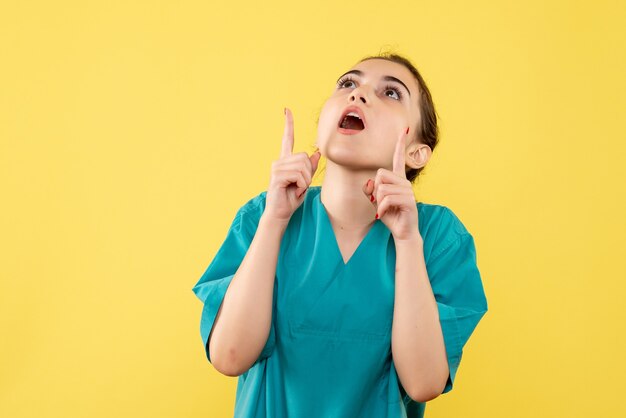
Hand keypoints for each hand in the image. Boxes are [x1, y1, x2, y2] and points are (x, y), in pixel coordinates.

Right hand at [264, 107, 320, 222]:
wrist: (281, 213)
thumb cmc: (292, 198)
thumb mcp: (305, 181)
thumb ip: (310, 167)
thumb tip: (317, 153)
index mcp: (286, 161)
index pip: (287, 139)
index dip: (288, 125)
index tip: (287, 110)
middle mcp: (279, 161)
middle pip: (304, 156)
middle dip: (309, 173)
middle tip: (302, 185)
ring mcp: (276, 168)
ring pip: (302, 166)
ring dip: (306, 180)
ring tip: (297, 188)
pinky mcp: (277, 176)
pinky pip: (298, 175)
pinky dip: (301, 185)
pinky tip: (294, 190)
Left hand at [362, 127, 420, 241]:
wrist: (403, 232)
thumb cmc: (390, 215)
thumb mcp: (375, 202)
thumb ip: (370, 190)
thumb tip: (369, 182)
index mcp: (398, 180)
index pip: (398, 159)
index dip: (400, 144)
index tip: (404, 129)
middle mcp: (405, 182)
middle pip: (380, 174)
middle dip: (375, 190)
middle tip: (380, 202)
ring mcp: (408, 191)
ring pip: (382, 188)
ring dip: (378, 201)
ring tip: (384, 209)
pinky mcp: (408, 201)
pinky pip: (386, 199)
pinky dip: (381, 209)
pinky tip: (383, 215)